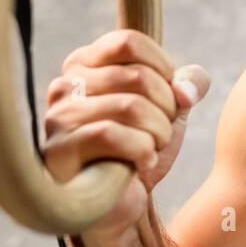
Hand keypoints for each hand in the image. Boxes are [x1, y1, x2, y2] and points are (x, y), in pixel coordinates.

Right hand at [41, 29, 210, 243]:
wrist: (124, 205)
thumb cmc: (141, 149)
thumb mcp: (172, 109)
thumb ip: (189, 83)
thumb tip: (186, 90)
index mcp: (86, 64)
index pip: (129, 41)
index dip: (164, 69)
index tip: (170, 97)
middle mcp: (64, 85)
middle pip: (137, 76)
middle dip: (167, 108)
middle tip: (161, 133)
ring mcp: (57, 118)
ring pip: (129, 106)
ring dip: (158, 133)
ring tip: (152, 149)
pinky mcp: (58, 151)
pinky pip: (111, 134)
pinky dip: (142, 151)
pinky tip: (141, 164)